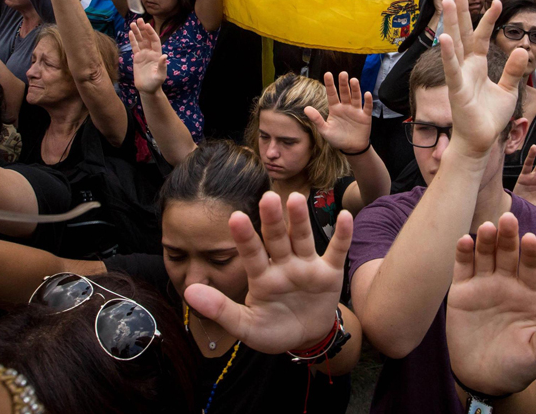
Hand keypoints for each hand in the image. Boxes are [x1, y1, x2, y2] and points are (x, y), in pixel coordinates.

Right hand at [128, 19, 168, 94]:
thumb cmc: (155, 83)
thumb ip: (162, 66)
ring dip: (137, 32)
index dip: (151, 33)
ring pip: (140, 40)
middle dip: (143, 29)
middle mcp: (151, 52)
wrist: (147, 89)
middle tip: (139, 19)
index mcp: (157, 54)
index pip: (154, 40)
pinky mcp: (137, 58)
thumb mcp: (160, 76)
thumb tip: (165, 57)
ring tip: (132, 23)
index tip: (147, 25)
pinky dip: (132, 40)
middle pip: (147, 38)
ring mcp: (144, 54)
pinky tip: (130, 33)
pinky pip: (135, 47)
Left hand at [184, 191, 351, 353]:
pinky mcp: (329, 272)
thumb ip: (220, 310)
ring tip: (296, 199)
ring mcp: (306, 266)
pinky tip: (346, 216)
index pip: (251, 254)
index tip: (235, 217)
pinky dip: (342, 235)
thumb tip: (189, 292)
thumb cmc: (272, 330)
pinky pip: (336, 251)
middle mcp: (283, 265)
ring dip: (300, 220)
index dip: (245, 237)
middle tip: (267, 197)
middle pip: (276, 239)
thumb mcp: (245, 326)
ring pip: (302, 238)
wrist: (305, 338)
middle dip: (272, 219)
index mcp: (261, 277)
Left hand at [304, 72, 372, 154]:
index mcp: (335, 108)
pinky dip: (367, 101)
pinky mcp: (365, 116)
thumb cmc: (337, 138)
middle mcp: (345, 107)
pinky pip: (367, 107)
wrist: (351, 148)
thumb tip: (306, 108)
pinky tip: (366, 94)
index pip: (332, 94)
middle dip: (343, 83)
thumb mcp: (325, 130)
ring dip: (355, 89)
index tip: (327, 74)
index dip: (330, 84)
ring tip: (353, 80)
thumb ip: (316, 119)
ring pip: (355, 97)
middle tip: (343, 73)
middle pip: (344, 93)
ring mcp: (356, 110)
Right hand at [438, 0, 528, 155]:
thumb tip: (522, 49)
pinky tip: (445, 37)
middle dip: (460, 11)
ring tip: (446, 0)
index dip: (488, 19)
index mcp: (477, 66)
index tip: (496, 1)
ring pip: (454, 45)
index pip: (482, 37)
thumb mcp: (508, 90)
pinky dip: (448, 54)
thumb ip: (514, 70)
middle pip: (463, 33)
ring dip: (450, 22)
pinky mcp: (457, 90)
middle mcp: (466, 67)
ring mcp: (459, 77)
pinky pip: (452, 70)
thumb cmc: (490, 118)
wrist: (480, 141)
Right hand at [446, 214, 535, 395]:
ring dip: (487, 240)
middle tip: (508, 219)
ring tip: (487, 227)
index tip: (531, 239)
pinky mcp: (461, 292)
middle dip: (509, 236)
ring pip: (485, 255)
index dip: (532, 252)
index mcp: (528, 295)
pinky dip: (462, 253)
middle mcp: (506, 285)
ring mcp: (483, 286)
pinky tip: (464, 240)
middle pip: (508, 253)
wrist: (484, 380)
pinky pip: (462, 268)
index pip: (532, 267)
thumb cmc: (517, 367)